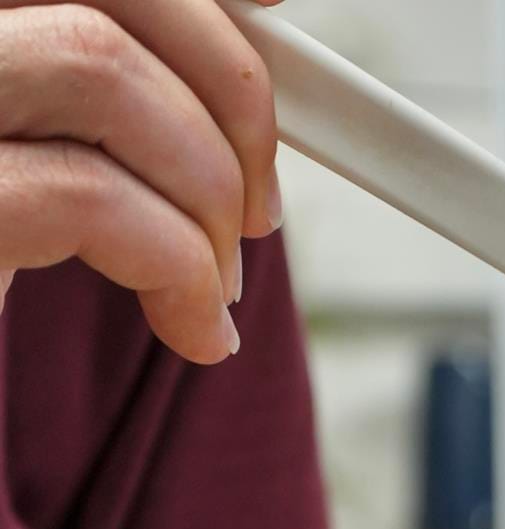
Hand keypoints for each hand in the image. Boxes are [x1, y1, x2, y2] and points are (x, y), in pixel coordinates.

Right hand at [0, 0, 282, 363]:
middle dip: (225, 86)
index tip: (268, 8)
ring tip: (216, 284)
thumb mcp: (45, 152)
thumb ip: (113, 79)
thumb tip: (254, 1)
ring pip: (102, 68)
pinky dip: (181, 269)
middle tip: (259, 203)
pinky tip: (194, 329)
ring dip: (205, 188)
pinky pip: (90, 198)